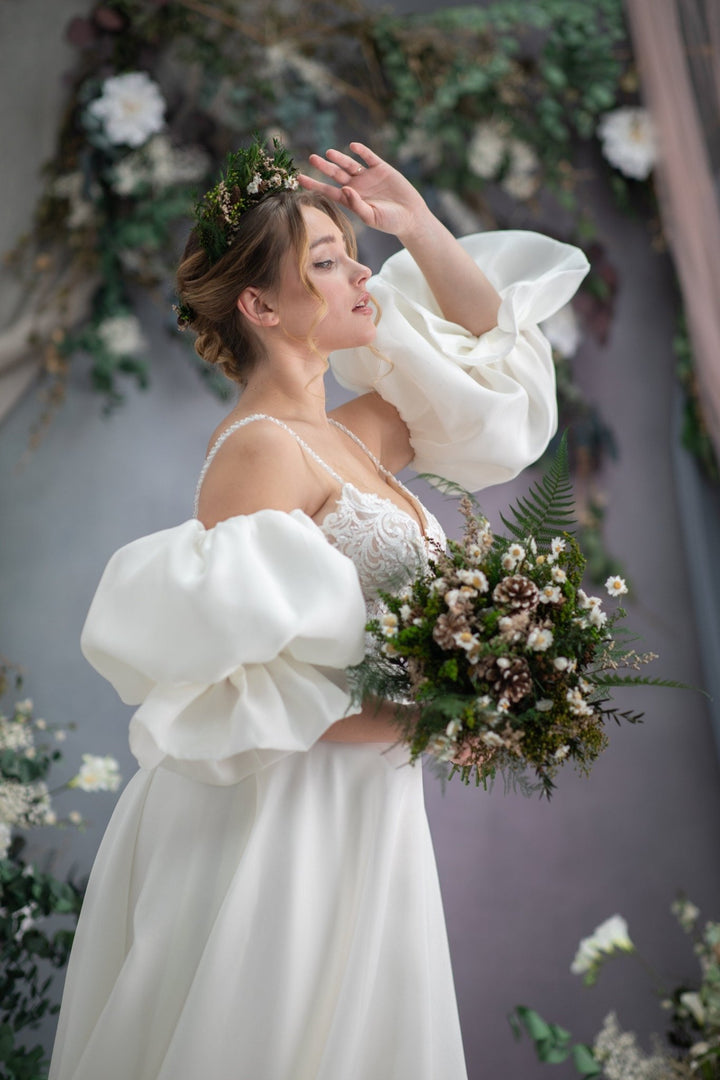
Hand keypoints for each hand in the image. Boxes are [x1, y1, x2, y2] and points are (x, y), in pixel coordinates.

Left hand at [298, 142, 430, 241]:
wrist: (410, 216)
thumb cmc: (390, 222)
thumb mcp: (372, 217)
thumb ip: (357, 205)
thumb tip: (345, 189)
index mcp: (351, 200)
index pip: (328, 191)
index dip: (315, 185)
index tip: (300, 179)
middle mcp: (356, 186)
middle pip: (336, 174)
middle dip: (324, 167)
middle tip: (311, 159)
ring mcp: (368, 176)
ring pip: (350, 164)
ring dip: (339, 158)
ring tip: (328, 153)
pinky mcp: (381, 168)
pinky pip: (368, 157)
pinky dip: (361, 151)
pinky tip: (353, 147)